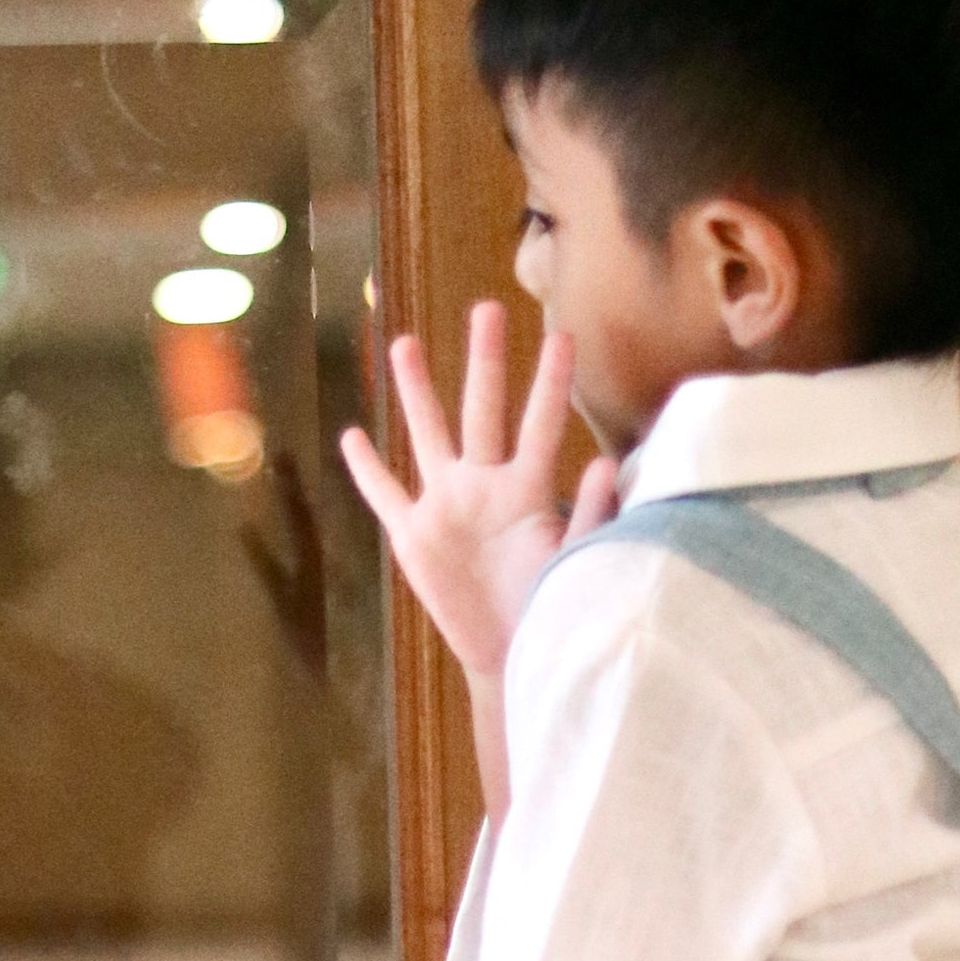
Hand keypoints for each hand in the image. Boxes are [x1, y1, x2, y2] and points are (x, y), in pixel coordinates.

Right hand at [338, 300, 623, 683]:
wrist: (512, 652)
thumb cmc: (550, 605)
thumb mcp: (573, 563)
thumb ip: (588, 515)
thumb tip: (605, 462)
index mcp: (526, 491)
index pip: (540, 426)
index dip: (550, 383)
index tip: (563, 335)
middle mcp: (484, 486)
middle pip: (481, 410)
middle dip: (484, 361)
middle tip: (487, 308)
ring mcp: (446, 506)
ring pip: (426, 436)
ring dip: (415, 391)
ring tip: (404, 343)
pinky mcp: (414, 537)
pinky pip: (385, 495)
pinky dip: (367, 470)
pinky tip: (353, 436)